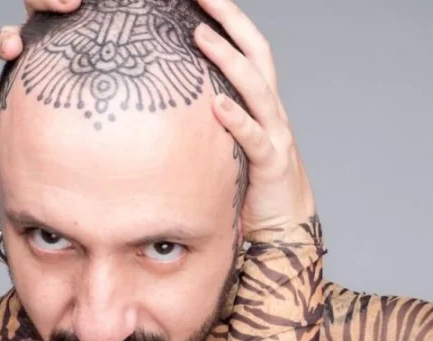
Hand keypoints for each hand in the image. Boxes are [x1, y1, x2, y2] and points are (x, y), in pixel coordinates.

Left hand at [0, 0, 313, 234]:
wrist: (283, 227)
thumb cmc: (246, 180)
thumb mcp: (221, 141)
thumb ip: (198, 116)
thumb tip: (149, 96)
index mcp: (258, 99)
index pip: (245, 44)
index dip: (226, 15)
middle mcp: (270, 108)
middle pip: (256, 50)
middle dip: (230, 18)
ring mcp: (275, 134)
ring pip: (257, 86)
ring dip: (229, 58)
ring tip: (200, 35)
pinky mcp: (272, 165)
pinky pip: (255, 139)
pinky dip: (237, 120)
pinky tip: (216, 106)